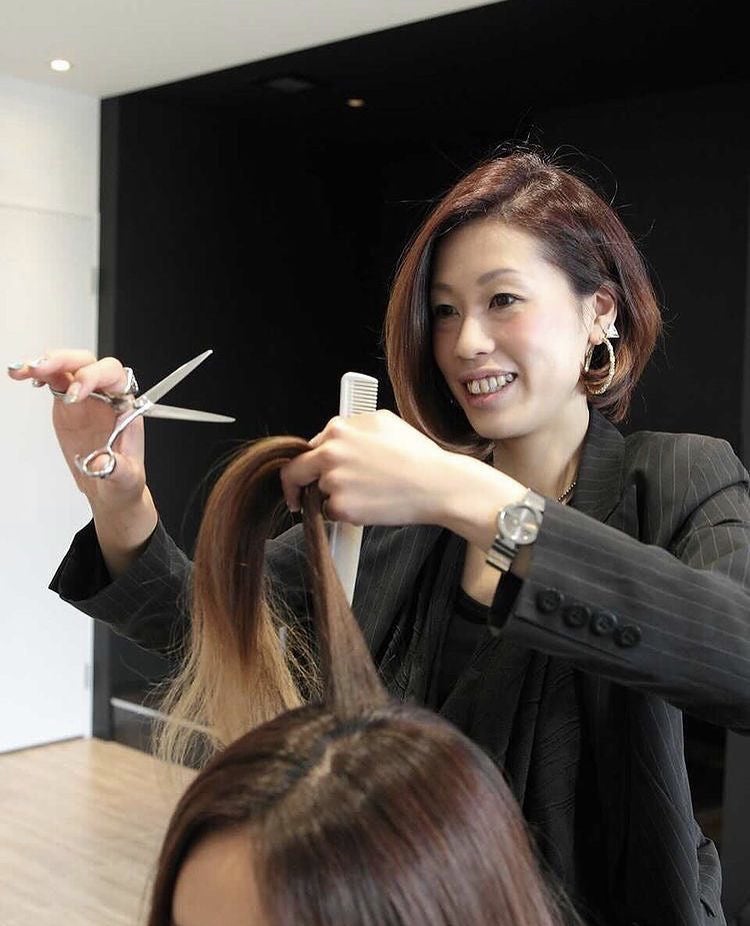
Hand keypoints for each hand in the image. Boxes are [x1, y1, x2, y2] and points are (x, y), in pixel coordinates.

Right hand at [7, 348, 146, 508]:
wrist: (110, 486)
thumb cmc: (123, 478)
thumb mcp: (126, 478)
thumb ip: (118, 469)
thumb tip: (101, 463)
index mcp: (125, 405)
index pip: (113, 375)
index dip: (92, 377)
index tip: (72, 395)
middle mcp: (106, 395)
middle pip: (87, 362)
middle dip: (64, 361)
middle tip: (41, 369)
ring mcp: (86, 397)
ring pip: (67, 367)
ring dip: (45, 363)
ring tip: (23, 370)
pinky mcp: (67, 404)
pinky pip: (53, 380)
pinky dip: (36, 374)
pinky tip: (22, 375)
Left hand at [280, 409, 511, 531]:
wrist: (436, 484)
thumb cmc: (416, 455)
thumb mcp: (383, 422)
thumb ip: (351, 427)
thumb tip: (333, 435)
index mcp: (338, 430)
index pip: (308, 447)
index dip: (309, 462)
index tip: (307, 473)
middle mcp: (330, 453)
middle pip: (295, 471)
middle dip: (293, 486)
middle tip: (297, 498)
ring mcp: (333, 481)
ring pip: (318, 494)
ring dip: (333, 498)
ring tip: (366, 495)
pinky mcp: (341, 507)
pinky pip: (332, 513)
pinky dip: (346, 514)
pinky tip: (370, 505)